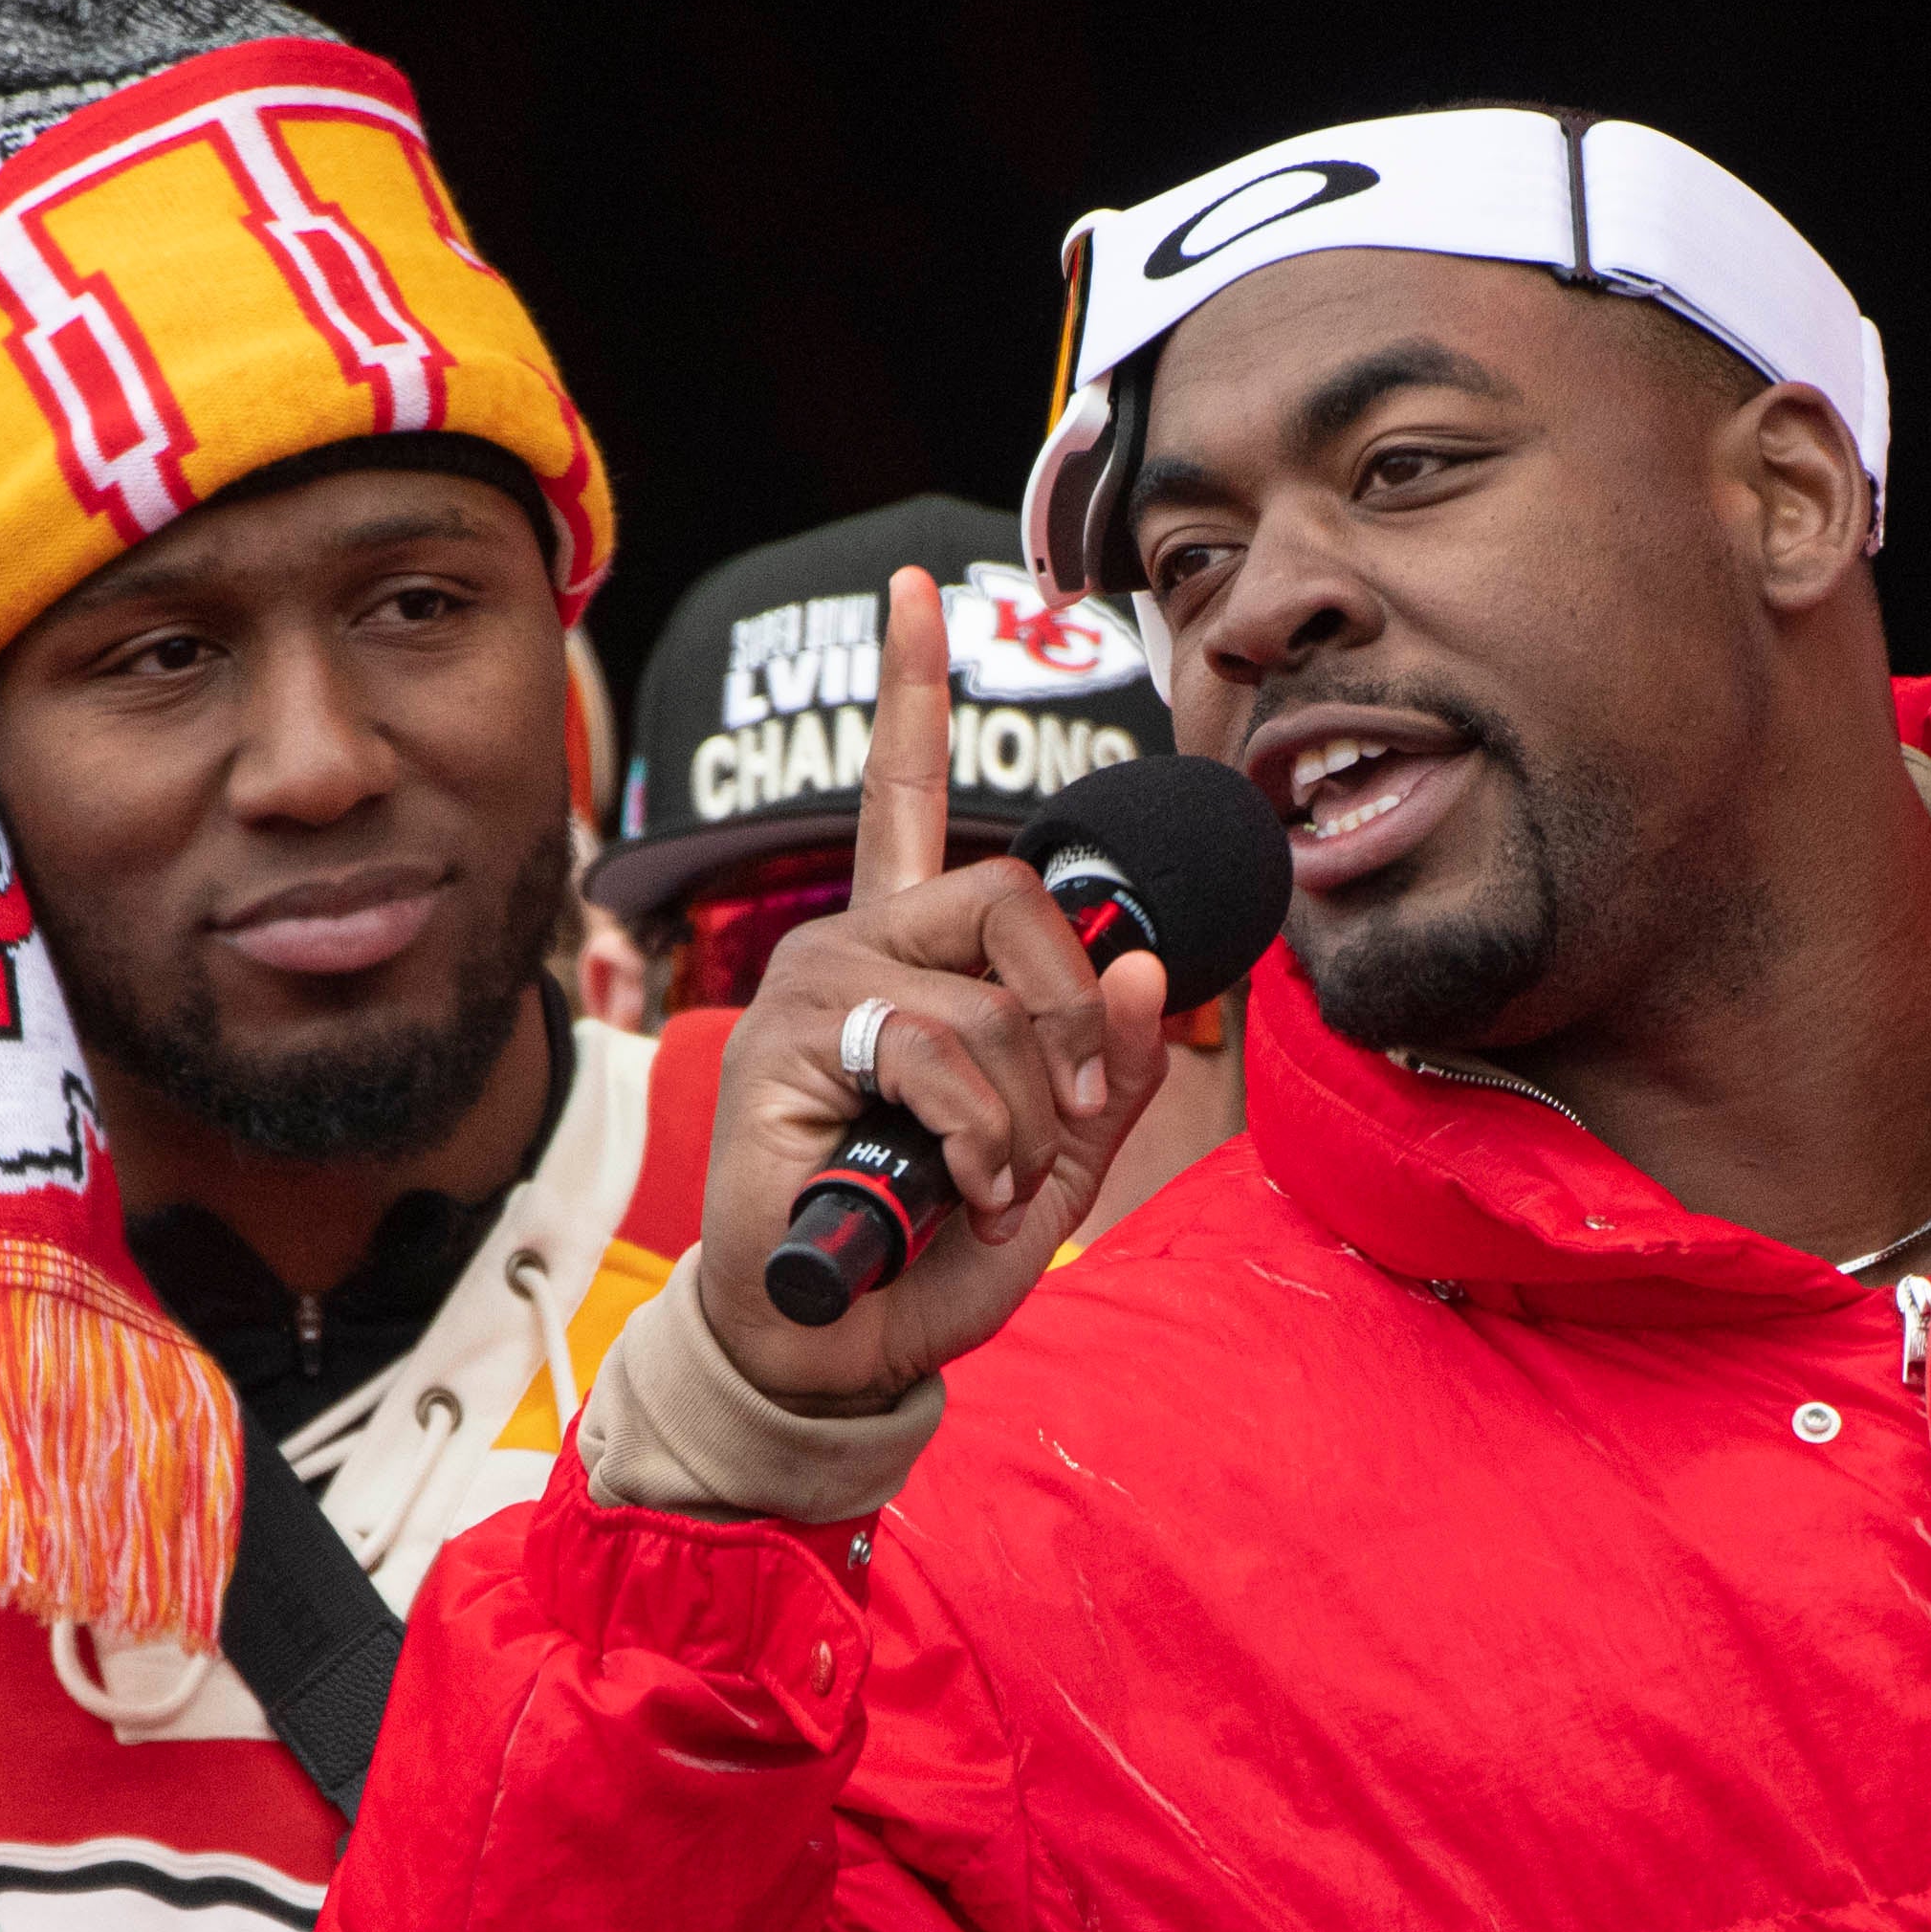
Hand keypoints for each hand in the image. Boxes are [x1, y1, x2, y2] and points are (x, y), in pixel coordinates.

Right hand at [691, 564, 1183, 1408]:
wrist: (847, 1344)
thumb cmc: (937, 1243)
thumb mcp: (1060, 1153)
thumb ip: (1108, 1065)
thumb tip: (1140, 972)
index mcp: (910, 954)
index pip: (907, 798)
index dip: (912, 691)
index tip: (912, 587)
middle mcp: (853, 946)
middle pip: (1009, 895)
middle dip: (1073, 1010)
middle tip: (1068, 1110)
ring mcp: (814, 987)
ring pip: (986, 993)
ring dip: (1026, 1112)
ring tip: (994, 1183)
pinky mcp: (790, 1044)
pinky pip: (938, 1052)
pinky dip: (983, 1137)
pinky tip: (956, 1186)